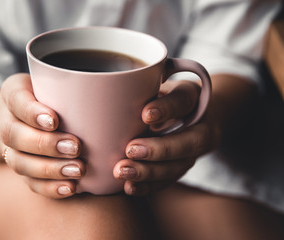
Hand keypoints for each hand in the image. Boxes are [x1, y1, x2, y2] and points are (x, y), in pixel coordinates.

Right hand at [0, 73, 84, 198]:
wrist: (16, 116)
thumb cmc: (43, 96)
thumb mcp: (49, 82)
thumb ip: (67, 86)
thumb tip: (108, 91)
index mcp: (13, 95)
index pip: (17, 101)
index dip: (33, 113)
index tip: (54, 121)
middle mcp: (5, 122)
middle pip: (15, 136)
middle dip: (46, 144)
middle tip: (75, 147)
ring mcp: (9, 149)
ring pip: (20, 163)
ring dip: (50, 169)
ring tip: (78, 170)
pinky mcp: (20, 169)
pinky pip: (29, 182)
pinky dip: (49, 187)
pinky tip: (70, 188)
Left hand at [113, 79, 218, 194]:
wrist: (193, 113)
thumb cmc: (163, 95)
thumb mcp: (157, 82)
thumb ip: (141, 86)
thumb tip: (109, 88)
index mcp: (191, 97)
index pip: (183, 101)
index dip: (166, 109)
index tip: (145, 115)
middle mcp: (200, 125)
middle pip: (187, 141)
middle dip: (159, 149)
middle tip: (131, 150)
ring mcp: (194, 150)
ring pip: (178, 166)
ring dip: (150, 172)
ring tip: (123, 171)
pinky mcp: (184, 166)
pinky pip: (170, 180)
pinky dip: (149, 186)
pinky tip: (129, 187)